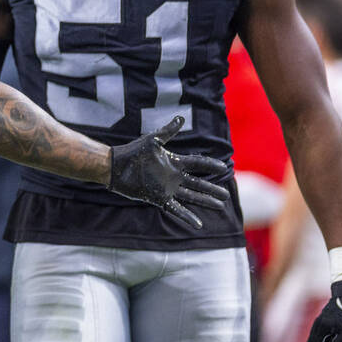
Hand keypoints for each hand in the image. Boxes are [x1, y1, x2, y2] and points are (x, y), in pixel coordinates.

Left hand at [108, 115, 229, 228]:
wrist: (116, 166)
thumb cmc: (132, 152)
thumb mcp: (152, 141)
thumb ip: (168, 131)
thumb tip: (181, 118)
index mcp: (174, 162)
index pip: (197, 164)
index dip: (210, 165)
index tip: (224, 167)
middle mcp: (173, 176)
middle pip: (198, 183)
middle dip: (211, 189)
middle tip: (226, 196)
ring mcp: (167, 188)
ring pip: (191, 196)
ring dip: (205, 201)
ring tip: (219, 206)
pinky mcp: (158, 198)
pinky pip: (176, 209)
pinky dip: (187, 216)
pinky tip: (198, 223)